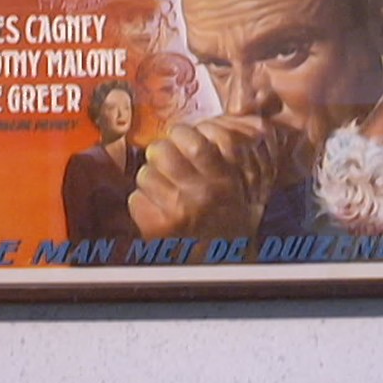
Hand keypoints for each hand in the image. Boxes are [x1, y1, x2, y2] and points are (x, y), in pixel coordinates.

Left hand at [127, 115, 285, 239]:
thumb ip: (231, 150)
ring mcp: (177, 211)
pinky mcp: (157, 228)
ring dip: (152, 179)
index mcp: (224, 176)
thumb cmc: (236, 217)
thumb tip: (218, 116)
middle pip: (160, 150)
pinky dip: (143, 204)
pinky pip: (135, 200)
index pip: (191, 136)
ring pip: (145, 174)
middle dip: (162, 154)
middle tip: (171, 163)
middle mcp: (201, 192)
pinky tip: (160, 210)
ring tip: (168, 190)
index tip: (187, 140)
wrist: (228, 265)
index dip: (183, 134)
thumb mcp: (247, 181)